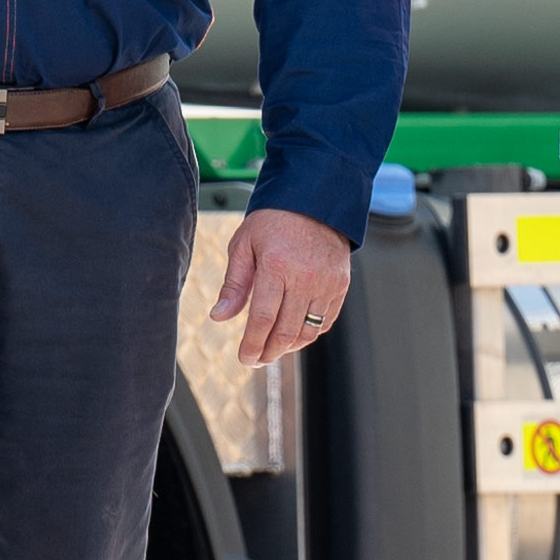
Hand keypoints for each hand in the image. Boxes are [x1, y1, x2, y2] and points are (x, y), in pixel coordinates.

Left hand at [212, 209, 355, 365]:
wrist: (315, 199)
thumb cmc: (274, 221)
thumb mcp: (244, 245)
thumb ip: (234, 284)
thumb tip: (219, 317)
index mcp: (276, 265)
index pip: (263, 318)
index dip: (252, 344)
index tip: (245, 358)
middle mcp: (305, 277)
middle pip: (286, 332)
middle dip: (269, 352)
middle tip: (256, 359)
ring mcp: (327, 283)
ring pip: (308, 332)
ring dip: (289, 347)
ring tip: (273, 348)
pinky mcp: (340, 285)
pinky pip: (325, 321)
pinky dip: (308, 334)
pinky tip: (293, 333)